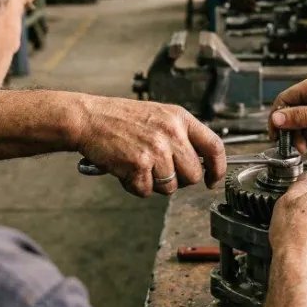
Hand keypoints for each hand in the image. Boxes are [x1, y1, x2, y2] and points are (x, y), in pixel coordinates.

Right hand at [72, 97, 225, 196]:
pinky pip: (146, 191)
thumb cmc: (120, 118)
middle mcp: (171, 133)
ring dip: (154, 184)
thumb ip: (180, 135)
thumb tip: (198, 162)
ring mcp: (156, 149)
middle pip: (193, 174)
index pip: (214, 146)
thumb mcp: (158, 115)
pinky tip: (125, 169)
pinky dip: (134, 186)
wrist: (88, 118)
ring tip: (138, 165)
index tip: (212, 179)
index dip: (218, 168)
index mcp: (179, 118)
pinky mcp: (138, 164)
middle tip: (160, 171)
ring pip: (170, 187)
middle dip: (179, 180)